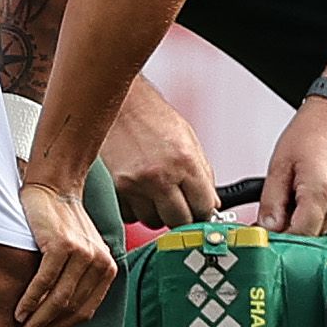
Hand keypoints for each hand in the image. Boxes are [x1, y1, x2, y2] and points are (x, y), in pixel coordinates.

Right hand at [12, 179, 116, 326]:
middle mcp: (100, 264)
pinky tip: (19, 312)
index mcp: (106, 269)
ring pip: (58, 299)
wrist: (54, 188)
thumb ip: (75, 278)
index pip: (84, 311)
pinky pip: (45, 282)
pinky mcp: (63, 246)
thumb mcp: (79, 252)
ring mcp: (83, 255)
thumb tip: (52, 315)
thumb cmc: (60, 223)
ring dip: (36, 320)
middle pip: (70, 309)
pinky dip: (30, 300)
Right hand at [100, 77, 215, 228]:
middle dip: (183, 217)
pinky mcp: (116, 188)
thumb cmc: (154, 117)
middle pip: (179, 221)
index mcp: (185, 163)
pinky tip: (140, 193)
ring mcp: (135, 184)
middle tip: (182, 206)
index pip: (204, 208)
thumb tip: (211, 203)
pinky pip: (129, 216)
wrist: (122, 104)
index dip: (205, 212)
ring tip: (158, 195)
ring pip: (153, 222)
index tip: (201, 211)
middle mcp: (160, 176)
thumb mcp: (190, 142)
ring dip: (158, 214)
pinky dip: (136, 210)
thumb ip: (203, 175)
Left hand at [257, 93, 326, 232]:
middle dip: (293, 229)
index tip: (269, 236)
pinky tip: (315, 197)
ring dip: (308, 222)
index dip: (282, 239)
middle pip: (313, 235)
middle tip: (280, 212)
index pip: (301, 235)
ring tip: (300, 197)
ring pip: (325, 231)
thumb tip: (267, 229)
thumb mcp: (279, 165)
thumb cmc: (310, 134)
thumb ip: (271, 203)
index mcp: (322, 190)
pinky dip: (322, 215)